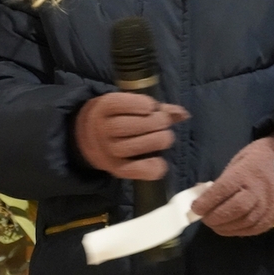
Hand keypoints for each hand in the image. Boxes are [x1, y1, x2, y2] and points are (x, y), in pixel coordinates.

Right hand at [74, 92, 189, 179]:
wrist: (90, 137)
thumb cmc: (118, 115)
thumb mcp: (129, 104)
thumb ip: (157, 107)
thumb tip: (183, 114)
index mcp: (104, 107)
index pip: (117, 104)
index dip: (138, 104)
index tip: (151, 106)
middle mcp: (102, 129)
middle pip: (124, 126)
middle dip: (152, 123)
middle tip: (164, 122)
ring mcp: (108, 151)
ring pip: (128, 147)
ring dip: (153, 141)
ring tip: (166, 137)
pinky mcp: (115, 169)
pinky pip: (131, 170)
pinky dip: (149, 168)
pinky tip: (161, 162)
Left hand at [191, 133, 273, 236]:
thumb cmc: (255, 160)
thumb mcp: (235, 163)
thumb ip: (221, 182)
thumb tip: (201, 198)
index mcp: (246, 173)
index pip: (223, 190)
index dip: (207, 202)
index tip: (195, 208)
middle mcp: (259, 190)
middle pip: (235, 209)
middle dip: (215, 217)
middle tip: (204, 218)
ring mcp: (270, 205)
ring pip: (244, 222)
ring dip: (225, 227)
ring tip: (214, 224)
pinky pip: (255, 229)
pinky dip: (239, 230)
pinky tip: (229, 228)